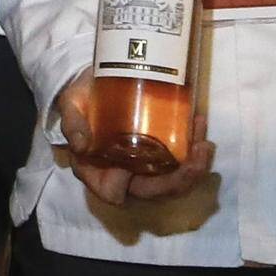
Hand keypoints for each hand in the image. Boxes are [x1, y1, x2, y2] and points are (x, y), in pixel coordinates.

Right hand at [49, 73, 212, 207]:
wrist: (100, 83)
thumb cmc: (83, 99)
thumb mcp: (71, 105)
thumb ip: (72, 123)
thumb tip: (81, 145)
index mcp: (97, 170)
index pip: (110, 191)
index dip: (121, 188)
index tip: (124, 171)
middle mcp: (124, 174)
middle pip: (153, 191)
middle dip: (178, 181)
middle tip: (194, 156)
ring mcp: (146, 166)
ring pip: (174, 181)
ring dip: (194, 168)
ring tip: (204, 144)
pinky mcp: (162, 152)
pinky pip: (183, 162)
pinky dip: (195, 151)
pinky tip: (200, 126)